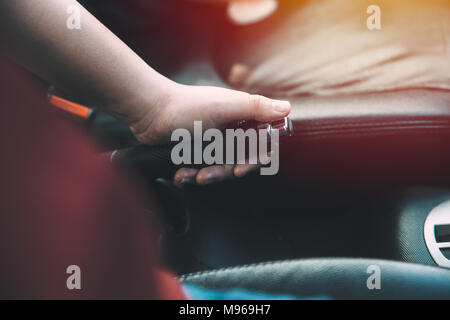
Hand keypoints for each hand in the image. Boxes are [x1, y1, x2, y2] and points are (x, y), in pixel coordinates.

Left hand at [129, 82, 290, 186]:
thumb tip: (287, 108)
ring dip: (207, 174)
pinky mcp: (199, 151)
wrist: (148, 112)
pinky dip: (192, 173)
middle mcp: (231, 128)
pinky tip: (182, 174)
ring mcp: (215, 140)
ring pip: (222, 167)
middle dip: (225, 169)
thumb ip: (255, 107)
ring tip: (193, 175)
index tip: (243, 166)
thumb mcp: (222, 106)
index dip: (256, 156)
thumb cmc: (183, 106)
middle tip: (209, 173)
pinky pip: (203, 168)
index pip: (262, 141)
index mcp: (241, 115)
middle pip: (242, 159)